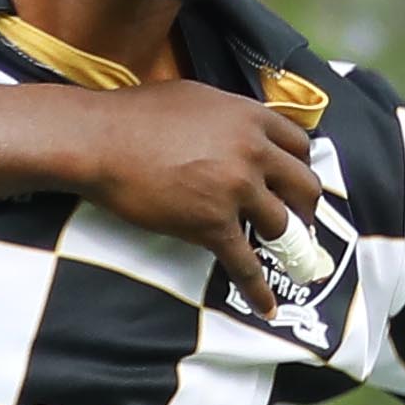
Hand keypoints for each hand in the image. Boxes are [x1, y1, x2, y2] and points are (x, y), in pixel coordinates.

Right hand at [56, 84, 335, 319]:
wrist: (99, 141)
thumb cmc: (136, 116)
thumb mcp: (197, 98)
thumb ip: (230, 116)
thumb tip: (241, 130)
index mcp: (249, 118)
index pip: (299, 144)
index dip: (300, 166)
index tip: (295, 180)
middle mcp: (252, 152)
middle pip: (304, 186)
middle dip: (306, 207)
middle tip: (299, 219)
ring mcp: (235, 189)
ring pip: (282, 225)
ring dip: (284, 243)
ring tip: (281, 254)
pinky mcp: (212, 224)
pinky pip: (245, 264)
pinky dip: (258, 290)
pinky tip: (266, 306)